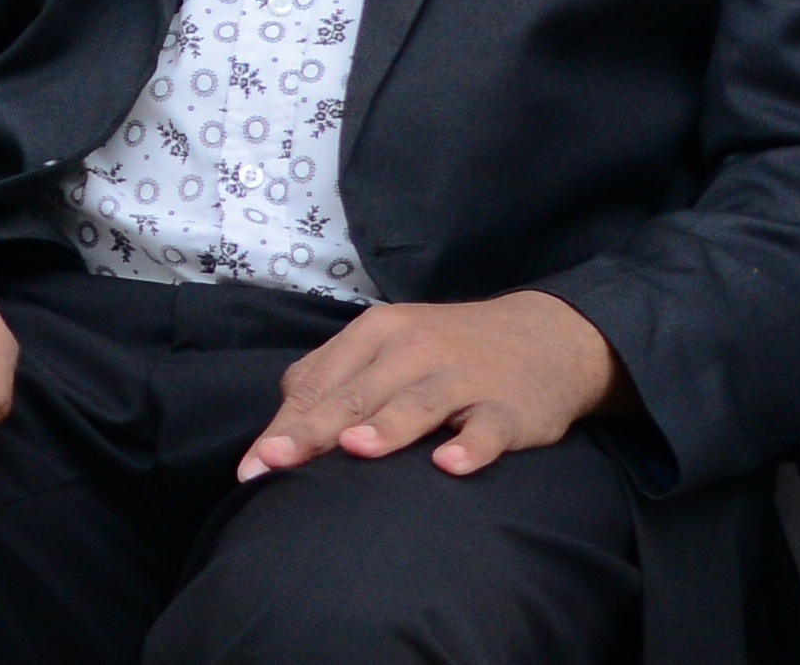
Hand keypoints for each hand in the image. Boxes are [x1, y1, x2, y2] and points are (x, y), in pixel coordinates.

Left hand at [236, 289, 622, 477]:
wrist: (547, 337)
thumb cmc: (447, 353)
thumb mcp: (388, 349)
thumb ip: (333, 380)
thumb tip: (277, 427)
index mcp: (377, 333)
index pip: (320, 382)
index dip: (285, 426)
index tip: (252, 468)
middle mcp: (416, 348)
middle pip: (358, 393)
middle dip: (313, 430)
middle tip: (276, 464)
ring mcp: (465, 376)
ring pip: (419, 402)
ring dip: (388, 426)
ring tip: (356, 450)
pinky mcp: (510, 406)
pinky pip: (488, 428)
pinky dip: (470, 445)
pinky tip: (449, 466)